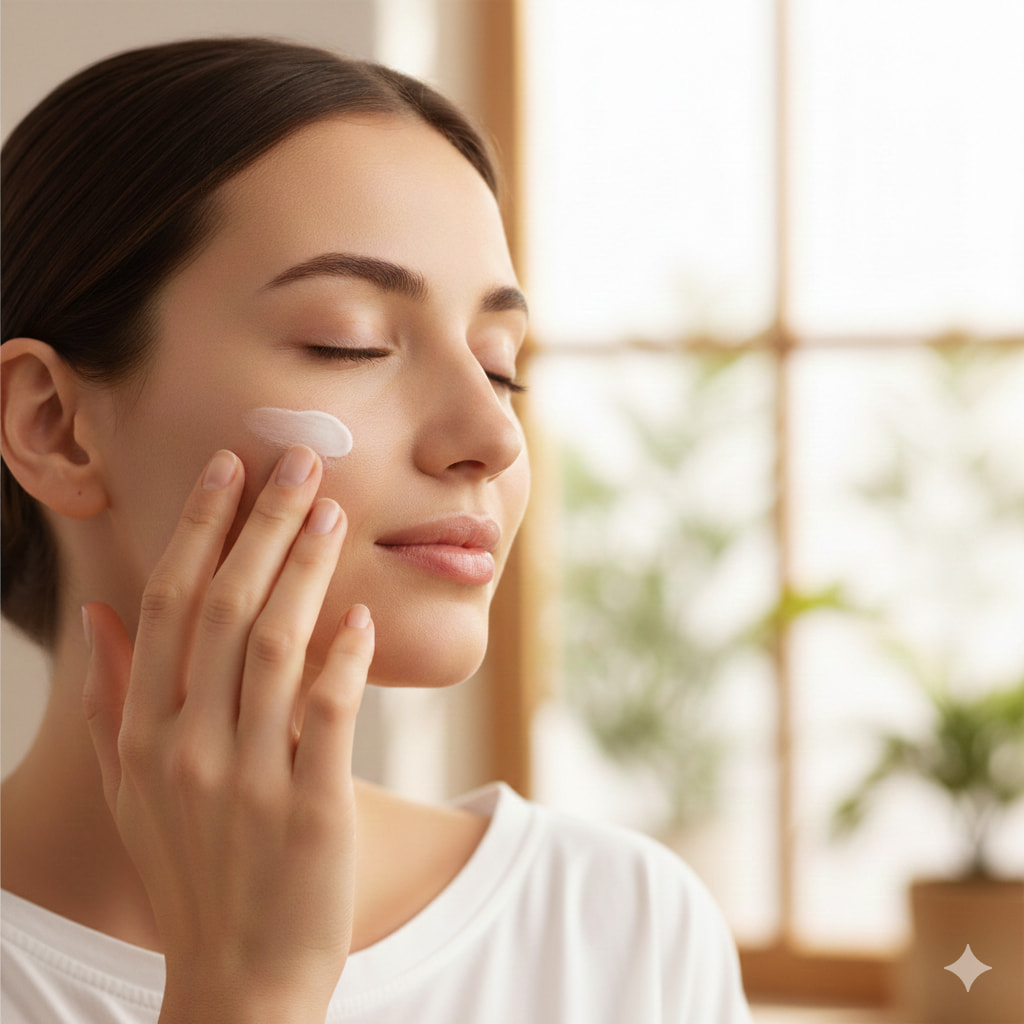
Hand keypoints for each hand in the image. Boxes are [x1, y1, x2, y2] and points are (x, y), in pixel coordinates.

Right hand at [82, 446, 373, 1022]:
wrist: (240, 976)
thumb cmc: (190, 872)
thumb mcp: (130, 791)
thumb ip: (114, 702)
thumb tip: (102, 618)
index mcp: (146, 733)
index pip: (168, 604)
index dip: (200, 529)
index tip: (229, 469)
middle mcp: (188, 746)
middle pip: (223, 607)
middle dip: (262, 525)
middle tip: (299, 461)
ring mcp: (248, 778)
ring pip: (275, 646)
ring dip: (305, 571)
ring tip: (333, 513)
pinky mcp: (310, 808)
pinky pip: (329, 715)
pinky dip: (345, 660)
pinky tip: (361, 614)